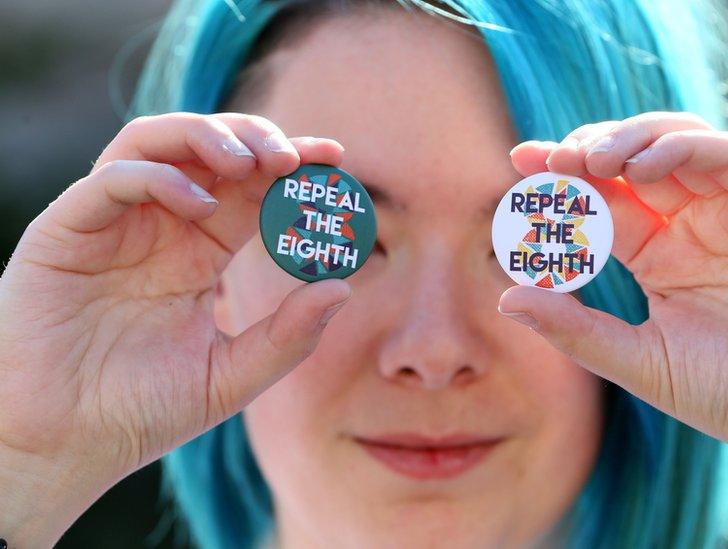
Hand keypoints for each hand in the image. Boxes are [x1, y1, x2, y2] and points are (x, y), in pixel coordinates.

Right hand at [0, 112, 349, 545]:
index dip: (291, 167)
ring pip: (154, 143)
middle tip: (295, 156)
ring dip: (206, 138)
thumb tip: (344, 287)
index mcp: (197, 254)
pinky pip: (112, 180)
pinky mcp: (65, 231)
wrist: (62, 447)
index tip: (334, 160)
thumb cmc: (140, 413)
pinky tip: (197, 206)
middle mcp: (157, 228)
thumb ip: (288, 337)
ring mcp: (111, 225)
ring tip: (250, 162)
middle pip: (207, 152)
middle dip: (255, 139)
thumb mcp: (231, 377)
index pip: (250, 190)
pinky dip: (158, 177)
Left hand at [501, 112, 727, 546]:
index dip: (562, 179)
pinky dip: (682, 148)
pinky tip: (640, 166)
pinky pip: (726, 155)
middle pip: (631, 161)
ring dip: (628, 139)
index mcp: (658, 253)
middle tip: (549, 160)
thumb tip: (505, 297)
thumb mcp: (639, 359)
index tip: (520, 167)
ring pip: (675, 143)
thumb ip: (575, 328)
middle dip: (586, 150)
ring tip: (588, 157)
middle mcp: (693, 223)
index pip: (601, 200)